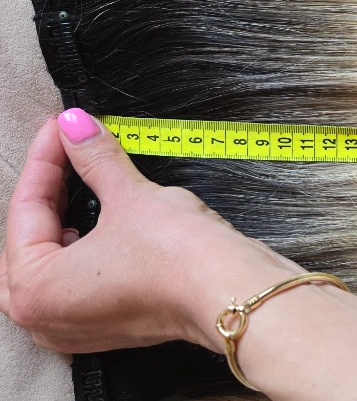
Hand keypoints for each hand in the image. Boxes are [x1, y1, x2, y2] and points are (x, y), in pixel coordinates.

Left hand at [0, 109, 301, 353]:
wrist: (235, 292)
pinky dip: (88, 244)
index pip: (26, 208)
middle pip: (33, 237)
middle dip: (52, 189)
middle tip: (68, 147)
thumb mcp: (129, 196)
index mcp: (31, 291)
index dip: (47, 157)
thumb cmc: (180, 261)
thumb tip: (77, 127)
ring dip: (69, 216)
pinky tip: (102, 214)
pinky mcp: (112, 323)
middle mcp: (46, 317)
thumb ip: (94, 158)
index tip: (62, 126)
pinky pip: (82, 276)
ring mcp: (79, 326)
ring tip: (83, 175)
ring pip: (57, 258)